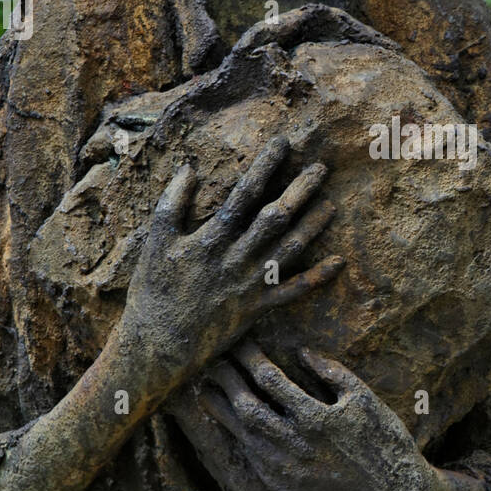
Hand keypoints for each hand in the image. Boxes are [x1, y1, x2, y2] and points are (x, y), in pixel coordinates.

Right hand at [117, 136, 343, 395]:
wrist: (157, 347)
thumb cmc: (152, 292)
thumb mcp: (155, 243)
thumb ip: (172, 203)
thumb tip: (188, 168)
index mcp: (210, 239)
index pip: (244, 195)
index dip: (265, 167)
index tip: (283, 143)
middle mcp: (235, 259)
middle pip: (274, 218)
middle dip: (299, 190)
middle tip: (321, 168)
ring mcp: (249, 285)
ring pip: (289, 250)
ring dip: (312, 226)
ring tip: (332, 204)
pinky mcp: (256, 308)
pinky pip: (292, 292)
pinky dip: (316, 278)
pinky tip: (338, 263)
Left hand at [195, 340, 430, 490]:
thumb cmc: (382, 439)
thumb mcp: (363, 397)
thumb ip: (331, 371)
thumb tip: (301, 351)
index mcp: (316, 419)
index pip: (270, 380)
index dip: (250, 359)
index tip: (240, 344)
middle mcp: (296, 447)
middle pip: (247, 408)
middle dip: (227, 382)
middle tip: (213, 364)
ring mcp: (287, 473)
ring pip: (243, 437)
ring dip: (222, 413)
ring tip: (206, 392)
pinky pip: (252, 461)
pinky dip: (238, 440)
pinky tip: (230, 426)